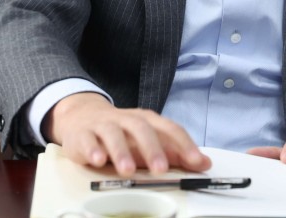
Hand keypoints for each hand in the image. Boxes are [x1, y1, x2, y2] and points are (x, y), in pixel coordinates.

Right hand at [42, 92, 210, 176]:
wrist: (81, 116)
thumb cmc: (120, 132)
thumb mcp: (148, 141)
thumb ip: (175, 152)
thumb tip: (204, 163)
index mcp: (146, 120)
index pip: (169, 128)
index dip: (184, 145)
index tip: (196, 162)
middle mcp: (126, 120)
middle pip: (141, 128)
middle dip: (152, 149)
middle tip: (161, 169)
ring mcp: (103, 125)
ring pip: (113, 134)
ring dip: (121, 151)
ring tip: (128, 170)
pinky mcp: (82, 134)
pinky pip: (86, 140)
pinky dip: (92, 149)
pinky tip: (98, 160)